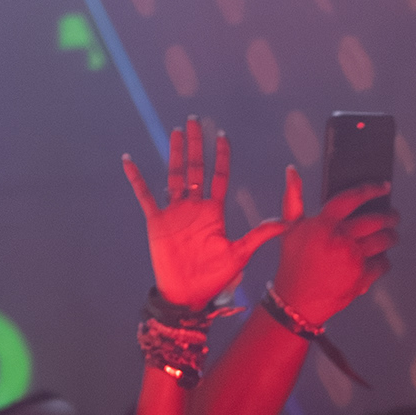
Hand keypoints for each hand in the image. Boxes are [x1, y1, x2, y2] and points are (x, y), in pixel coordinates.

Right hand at [122, 116, 278, 309]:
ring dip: (175, 153)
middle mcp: (194, 207)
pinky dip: (136, 178)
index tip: (222, 135)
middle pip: (196, 168)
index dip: (220, 156)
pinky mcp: (157, 221)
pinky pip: (145, 195)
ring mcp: (175, 212)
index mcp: (214, 211)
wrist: (188, 295)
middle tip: (195, 119)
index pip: (218, 176)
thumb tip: (286, 224)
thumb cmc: (214, 277)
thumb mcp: (240, 254)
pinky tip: (129, 160)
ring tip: (176, 131)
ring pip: (174, 175)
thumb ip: (260, 235)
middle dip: (197, 144)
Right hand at [271, 170, 397, 329]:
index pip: (352, 198)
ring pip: (383, 241)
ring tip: (391, 235)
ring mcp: (352, 260)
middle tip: (394, 216)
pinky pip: (383, 264)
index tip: (384, 186)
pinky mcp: (361, 279)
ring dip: (391, 236)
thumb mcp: (288, 229)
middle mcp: (340, 240)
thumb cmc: (293, 263)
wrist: (296, 303)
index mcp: (322, 225)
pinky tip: (379, 258)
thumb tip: (292, 171)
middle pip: (375, 220)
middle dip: (390, 216)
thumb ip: (293, 198)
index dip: (371, 189)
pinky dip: (384, 260)